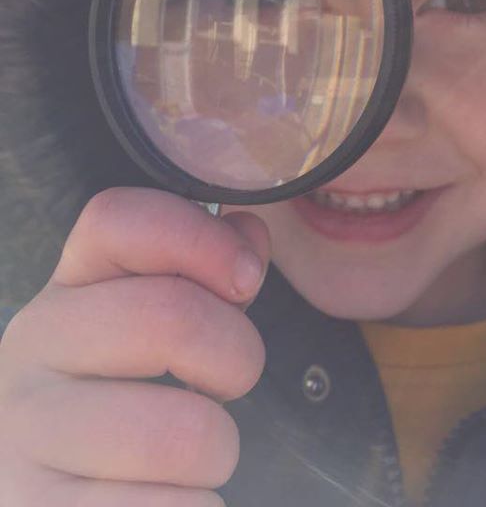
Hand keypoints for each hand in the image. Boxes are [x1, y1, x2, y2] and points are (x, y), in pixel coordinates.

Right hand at [0, 186, 269, 504]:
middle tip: (229, 386)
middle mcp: (31, 350)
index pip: (118, 219)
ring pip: (183, 433)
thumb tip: (249, 235)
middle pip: (170, 317)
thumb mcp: (148, 332)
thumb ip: (202, 278)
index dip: (199, 237)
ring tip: (188, 459)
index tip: (246, 278)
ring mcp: (24, 437)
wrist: (44, 500)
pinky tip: (164, 500)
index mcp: (65, 292)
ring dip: (217, 453)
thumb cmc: (116, 409)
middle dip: (238, 357)